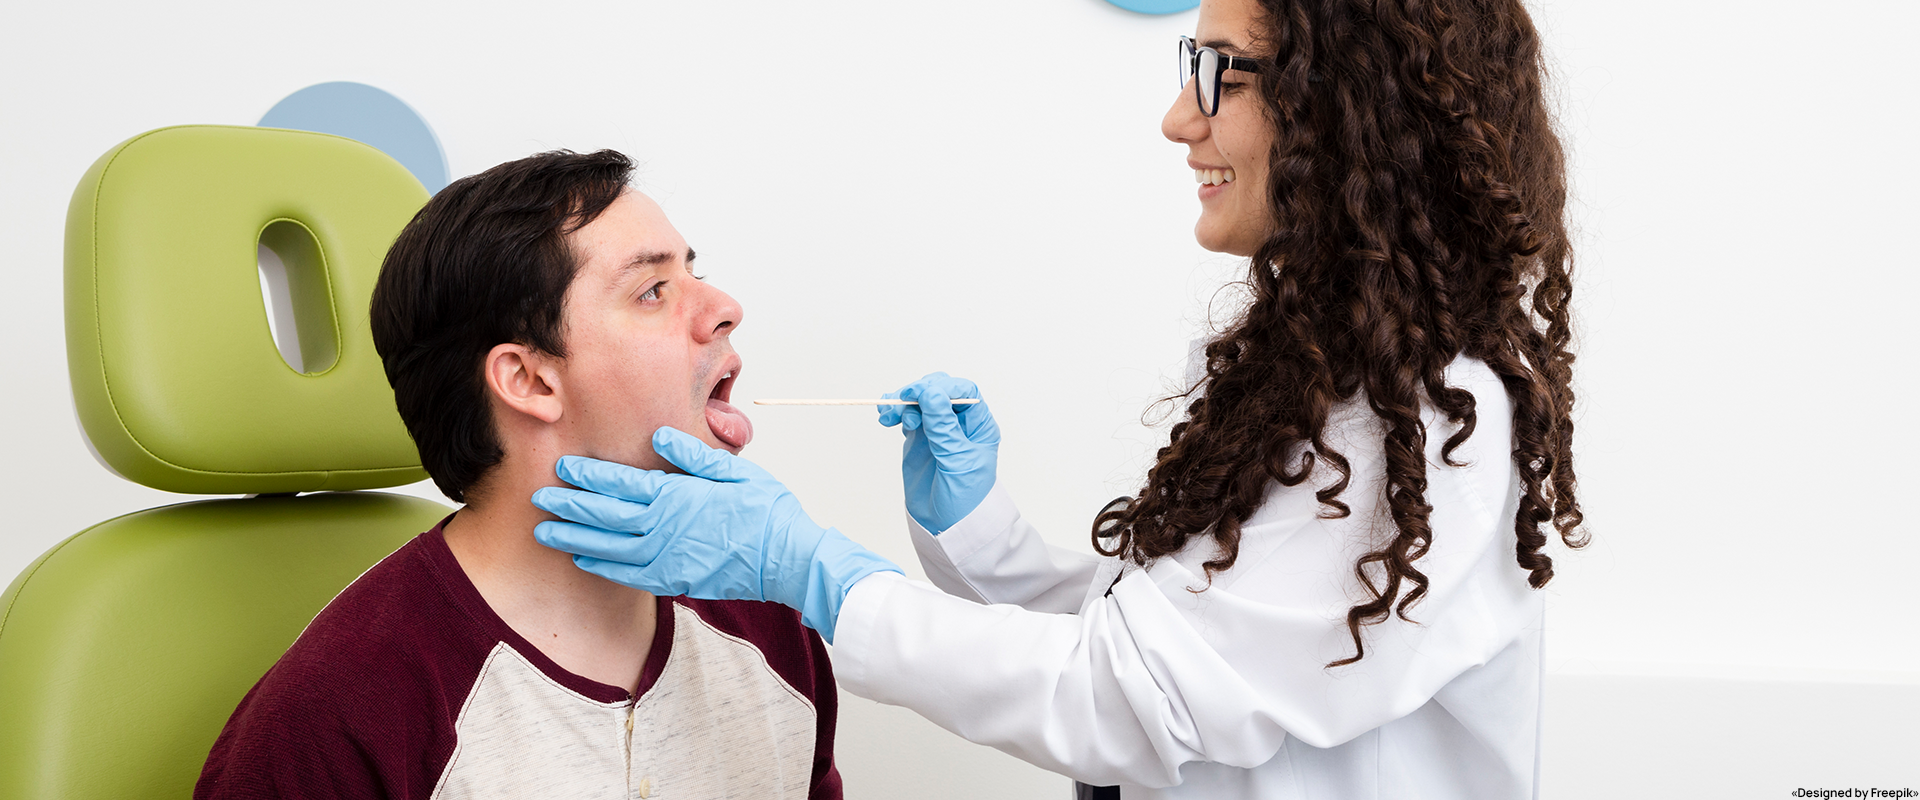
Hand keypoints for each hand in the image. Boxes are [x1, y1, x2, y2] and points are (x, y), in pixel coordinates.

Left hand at [530, 427, 899, 642]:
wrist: (787, 559)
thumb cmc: (766, 512)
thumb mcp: (734, 471)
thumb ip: (691, 455)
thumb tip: (658, 437)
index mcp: (676, 496)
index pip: (620, 484)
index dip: (588, 476)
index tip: (562, 468)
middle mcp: (664, 528)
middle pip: (605, 516)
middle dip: (569, 507)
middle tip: (540, 500)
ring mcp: (667, 558)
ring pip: (609, 549)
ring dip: (575, 539)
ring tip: (546, 534)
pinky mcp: (675, 580)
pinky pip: (628, 575)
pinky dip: (602, 567)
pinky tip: (583, 560)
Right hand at [878, 372, 999, 533]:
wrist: (946, 526)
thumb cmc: (963, 499)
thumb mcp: (956, 461)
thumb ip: (943, 427)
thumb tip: (931, 393)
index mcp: (978, 426)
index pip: (964, 393)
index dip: (942, 388)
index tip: (921, 394)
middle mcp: (959, 424)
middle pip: (939, 392)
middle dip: (919, 393)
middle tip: (902, 402)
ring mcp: (938, 430)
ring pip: (920, 402)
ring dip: (903, 403)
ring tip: (888, 416)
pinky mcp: (920, 439)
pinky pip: (908, 416)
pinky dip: (896, 412)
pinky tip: (886, 417)